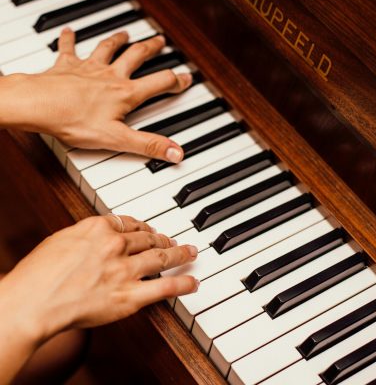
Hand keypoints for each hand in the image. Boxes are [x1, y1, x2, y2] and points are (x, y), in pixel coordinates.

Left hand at [0, 30, 192, 162]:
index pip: (159, 83)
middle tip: (159, 42)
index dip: (176, 81)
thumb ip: (148, 145)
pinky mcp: (67, 65)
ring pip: (108, 48)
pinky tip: (70, 31)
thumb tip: (176, 153)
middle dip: (150, 49)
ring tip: (126, 34)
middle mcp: (110, 76)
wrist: (39, 105)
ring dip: (119, 40)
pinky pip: (69, 47)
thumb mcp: (117, 139)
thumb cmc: (74, 120)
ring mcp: (89, 68)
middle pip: (136, 56)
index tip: (185, 78)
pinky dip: (70, 39)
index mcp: (125, 93)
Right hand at [0, 215, 197, 342]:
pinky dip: (183, 284)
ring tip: (190, 252)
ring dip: (179, 254)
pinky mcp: (130, 295)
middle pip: (149, 238)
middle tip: (173, 239)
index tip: (149, 229)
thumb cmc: (38, 273)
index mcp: (99, 228)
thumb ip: (86, 235)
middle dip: (164, 238)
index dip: (143, 226)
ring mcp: (125, 269)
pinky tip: (193, 282)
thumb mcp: (61, 240)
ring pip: (162, 256)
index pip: (130, 222)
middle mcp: (116, 244)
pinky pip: (164, 288)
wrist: (33, 301)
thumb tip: (97, 236)